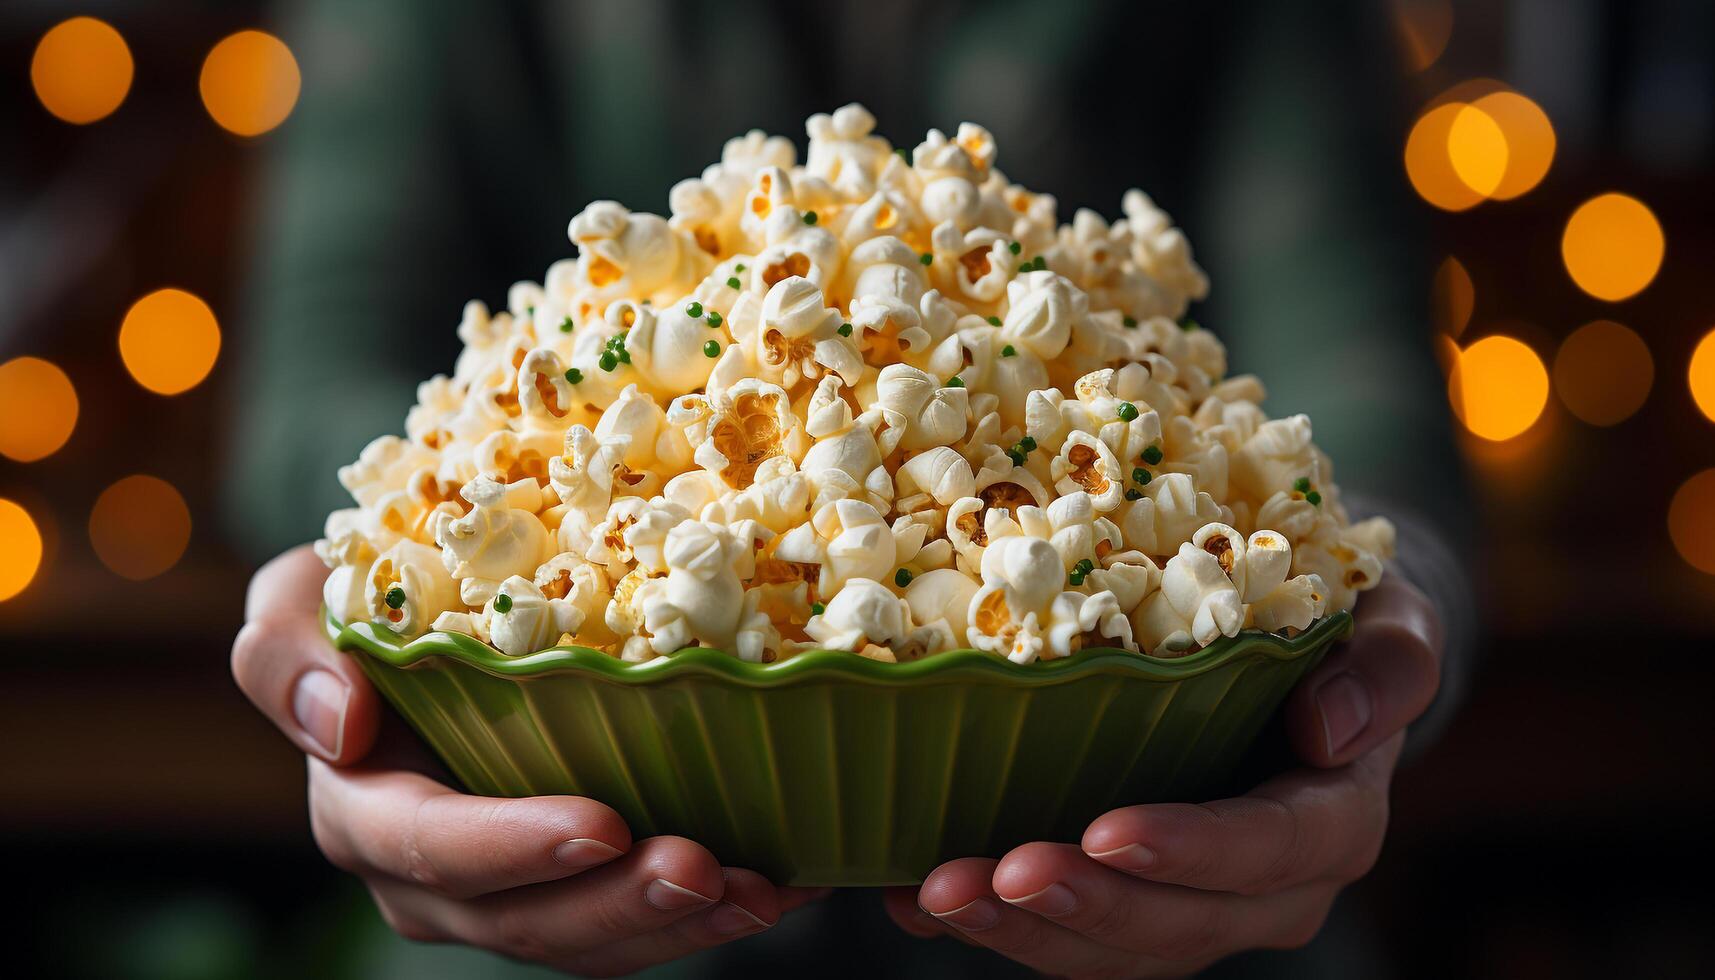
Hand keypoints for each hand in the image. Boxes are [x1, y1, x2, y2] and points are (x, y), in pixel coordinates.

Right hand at [233, 545, 820, 974]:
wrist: (430, 618)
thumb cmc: (367, 599)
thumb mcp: (303, 598)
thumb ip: (287, 649)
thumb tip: (340, 724)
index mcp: (367, 811)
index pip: (431, 848)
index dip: (511, 848)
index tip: (601, 822)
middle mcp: (435, 877)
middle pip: (525, 920)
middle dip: (618, 906)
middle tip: (707, 869)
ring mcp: (511, 891)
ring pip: (592, 940)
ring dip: (679, 925)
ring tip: (759, 892)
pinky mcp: (577, 886)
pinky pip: (638, 921)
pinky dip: (709, 909)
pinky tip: (779, 882)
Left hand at [885, 574, 1441, 977]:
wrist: (1307, 648)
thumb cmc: (1341, 622)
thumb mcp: (1391, 624)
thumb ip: (1387, 670)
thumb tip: (1331, 729)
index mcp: (1331, 821)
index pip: (1270, 851)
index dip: (1192, 851)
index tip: (1109, 830)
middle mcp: (1264, 886)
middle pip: (1175, 924)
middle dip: (1079, 908)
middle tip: (988, 878)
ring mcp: (1190, 901)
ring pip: (1108, 948)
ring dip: (1017, 930)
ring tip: (934, 895)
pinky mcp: (1126, 896)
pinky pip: (1060, 930)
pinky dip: (986, 920)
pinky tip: (904, 896)